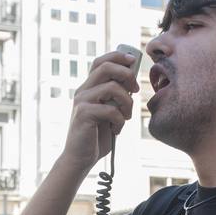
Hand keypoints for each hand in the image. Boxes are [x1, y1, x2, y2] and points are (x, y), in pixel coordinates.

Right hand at [60, 49, 139, 174]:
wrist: (80, 158)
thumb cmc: (97, 135)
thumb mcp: (110, 111)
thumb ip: (116, 96)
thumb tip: (132, 81)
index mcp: (89, 87)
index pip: (100, 61)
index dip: (118, 57)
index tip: (133, 62)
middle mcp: (83, 90)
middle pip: (106, 67)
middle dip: (127, 75)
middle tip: (135, 91)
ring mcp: (81, 102)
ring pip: (111, 87)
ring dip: (126, 102)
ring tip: (126, 117)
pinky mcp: (83, 114)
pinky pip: (110, 109)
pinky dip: (119, 120)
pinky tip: (116, 130)